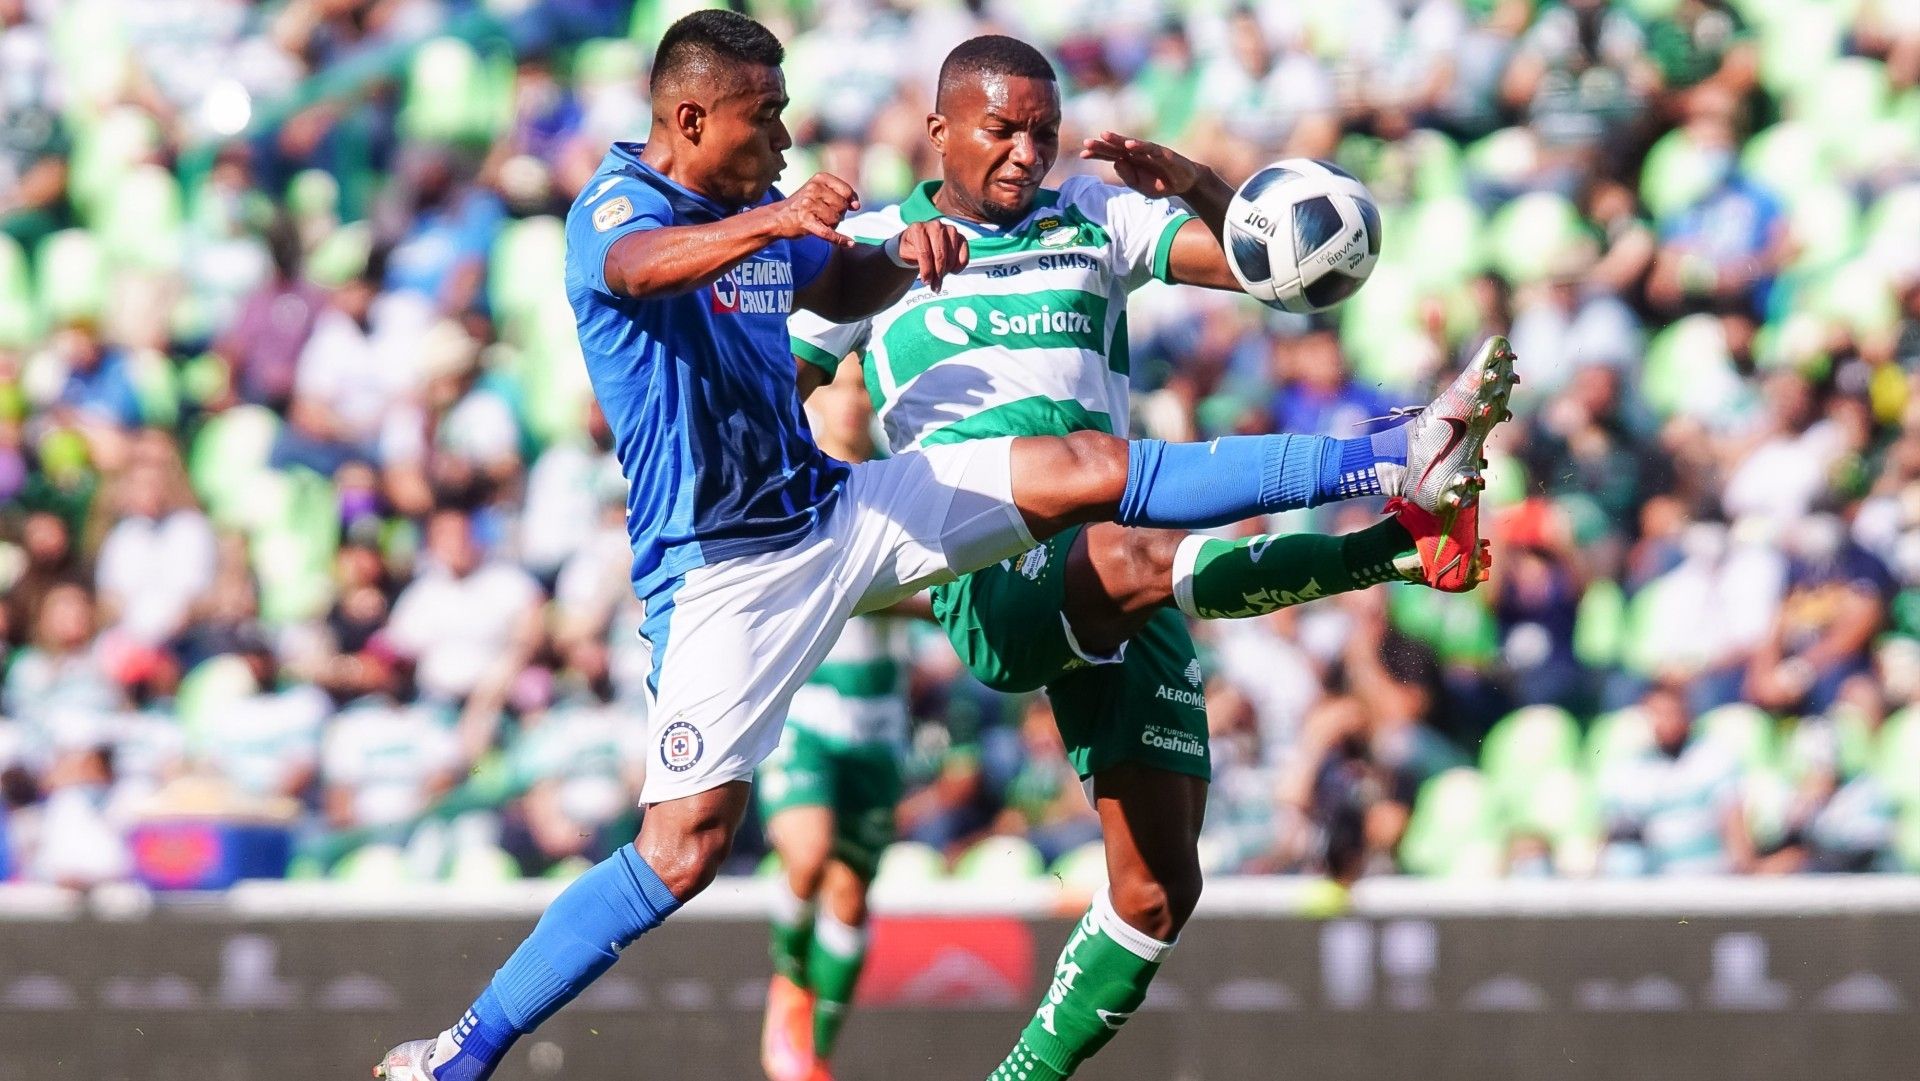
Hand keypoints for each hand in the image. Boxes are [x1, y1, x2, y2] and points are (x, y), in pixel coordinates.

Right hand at [768, 172, 859, 246]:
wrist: (778, 217)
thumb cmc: (802, 205)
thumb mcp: (819, 192)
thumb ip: (840, 195)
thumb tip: (856, 205)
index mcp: (819, 179)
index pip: (846, 190)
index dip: (850, 200)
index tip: (851, 206)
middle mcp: (813, 189)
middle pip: (842, 206)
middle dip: (839, 214)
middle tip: (825, 214)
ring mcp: (808, 205)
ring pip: (836, 219)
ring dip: (832, 225)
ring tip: (819, 221)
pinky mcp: (805, 221)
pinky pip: (828, 233)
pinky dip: (840, 239)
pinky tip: (849, 243)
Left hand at [892, 220, 969, 291]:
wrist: (918, 241)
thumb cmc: (911, 248)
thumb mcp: (906, 254)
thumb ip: (916, 262)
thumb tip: (929, 278)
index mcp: (918, 229)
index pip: (924, 252)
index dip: (926, 270)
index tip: (926, 282)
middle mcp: (935, 226)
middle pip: (940, 255)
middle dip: (937, 274)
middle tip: (935, 286)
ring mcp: (949, 230)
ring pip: (952, 255)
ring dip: (947, 271)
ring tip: (940, 278)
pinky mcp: (960, 237)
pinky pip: (963, 254)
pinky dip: (959, 265)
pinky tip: (952, 271)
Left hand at [1080, 130, 1202, 197]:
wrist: (1184, 183)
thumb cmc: (1160, 183)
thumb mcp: (1141, 187)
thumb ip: (1128, 178)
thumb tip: (1115, 164)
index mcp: (1130, 161)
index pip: (1110, 155)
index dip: (1097, 154)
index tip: (1082, 154)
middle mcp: (1138, 153)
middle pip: (1117, 148)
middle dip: (1102, 145)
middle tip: (1086, 142)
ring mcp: (1151, 152)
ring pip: (1132, 144)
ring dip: (1118, 140)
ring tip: (1104, 135)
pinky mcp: (1165, 154)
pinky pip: (1151, 149)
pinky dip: (1140, 146)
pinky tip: (1129, 145)